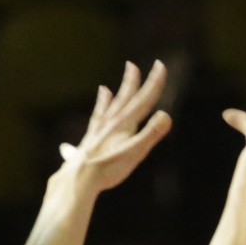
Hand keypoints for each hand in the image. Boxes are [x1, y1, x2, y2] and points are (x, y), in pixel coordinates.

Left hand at [59, 60, 172, 192]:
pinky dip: (86, 129)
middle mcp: (109, 124)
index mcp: (124, 124)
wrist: (79, 179)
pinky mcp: (87, 145)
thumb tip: (166, 115)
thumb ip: (151, 133)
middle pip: (122, 100)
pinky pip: (89, 129)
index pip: (143, 100)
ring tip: (104, 89)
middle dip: (130, 83)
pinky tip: (80, 128)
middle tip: (131, 65)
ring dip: (107, 99)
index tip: (160, 65)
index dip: (154, 83)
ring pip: (104, 112)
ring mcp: (96, 133)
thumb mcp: (135, 152)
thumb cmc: (109, 167)